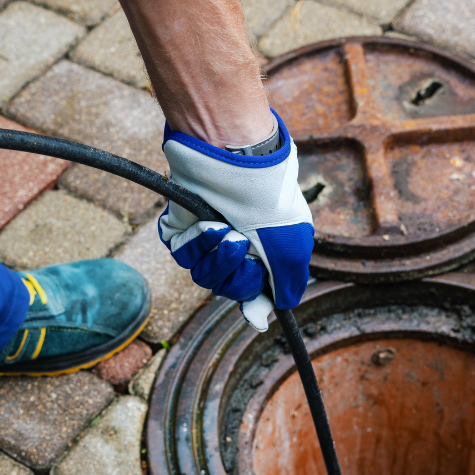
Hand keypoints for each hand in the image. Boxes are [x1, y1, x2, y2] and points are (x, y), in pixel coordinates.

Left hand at [158, 111, 313, 331]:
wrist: (236, 161)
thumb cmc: (269, 201)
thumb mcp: (292, 247)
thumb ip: (286, 284)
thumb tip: (270, 313)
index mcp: (264, 252)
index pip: (253, 291)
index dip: (252, 300)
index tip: (252, 308)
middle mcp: (236, 247)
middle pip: (228, 288)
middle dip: (236, 273)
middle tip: (243, 245)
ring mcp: (208, 239)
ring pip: (204, 276)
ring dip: (218, 256)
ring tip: (227, 230)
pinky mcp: (183, 229)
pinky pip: (184, 256)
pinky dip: (198, 243)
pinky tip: (209, 224)